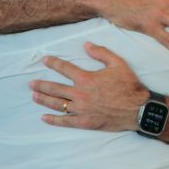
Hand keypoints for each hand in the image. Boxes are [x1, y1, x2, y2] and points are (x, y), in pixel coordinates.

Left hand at [30, 42, 148, 130]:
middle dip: (41, 85)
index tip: (44, 60)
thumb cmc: (128, 85)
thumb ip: (101, 53)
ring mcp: (81, 110)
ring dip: (44, 100)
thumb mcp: (118, 63)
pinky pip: (65, 122)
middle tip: (31, 84)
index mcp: (87, 78)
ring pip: (57, 104)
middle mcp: (80, 94)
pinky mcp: (85, 122)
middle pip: (55, 89)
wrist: (138, 109)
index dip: (53, 63)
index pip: (65, 69)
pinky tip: (44, 117)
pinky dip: (53, 120)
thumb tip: (86, 45)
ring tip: (34, 96)